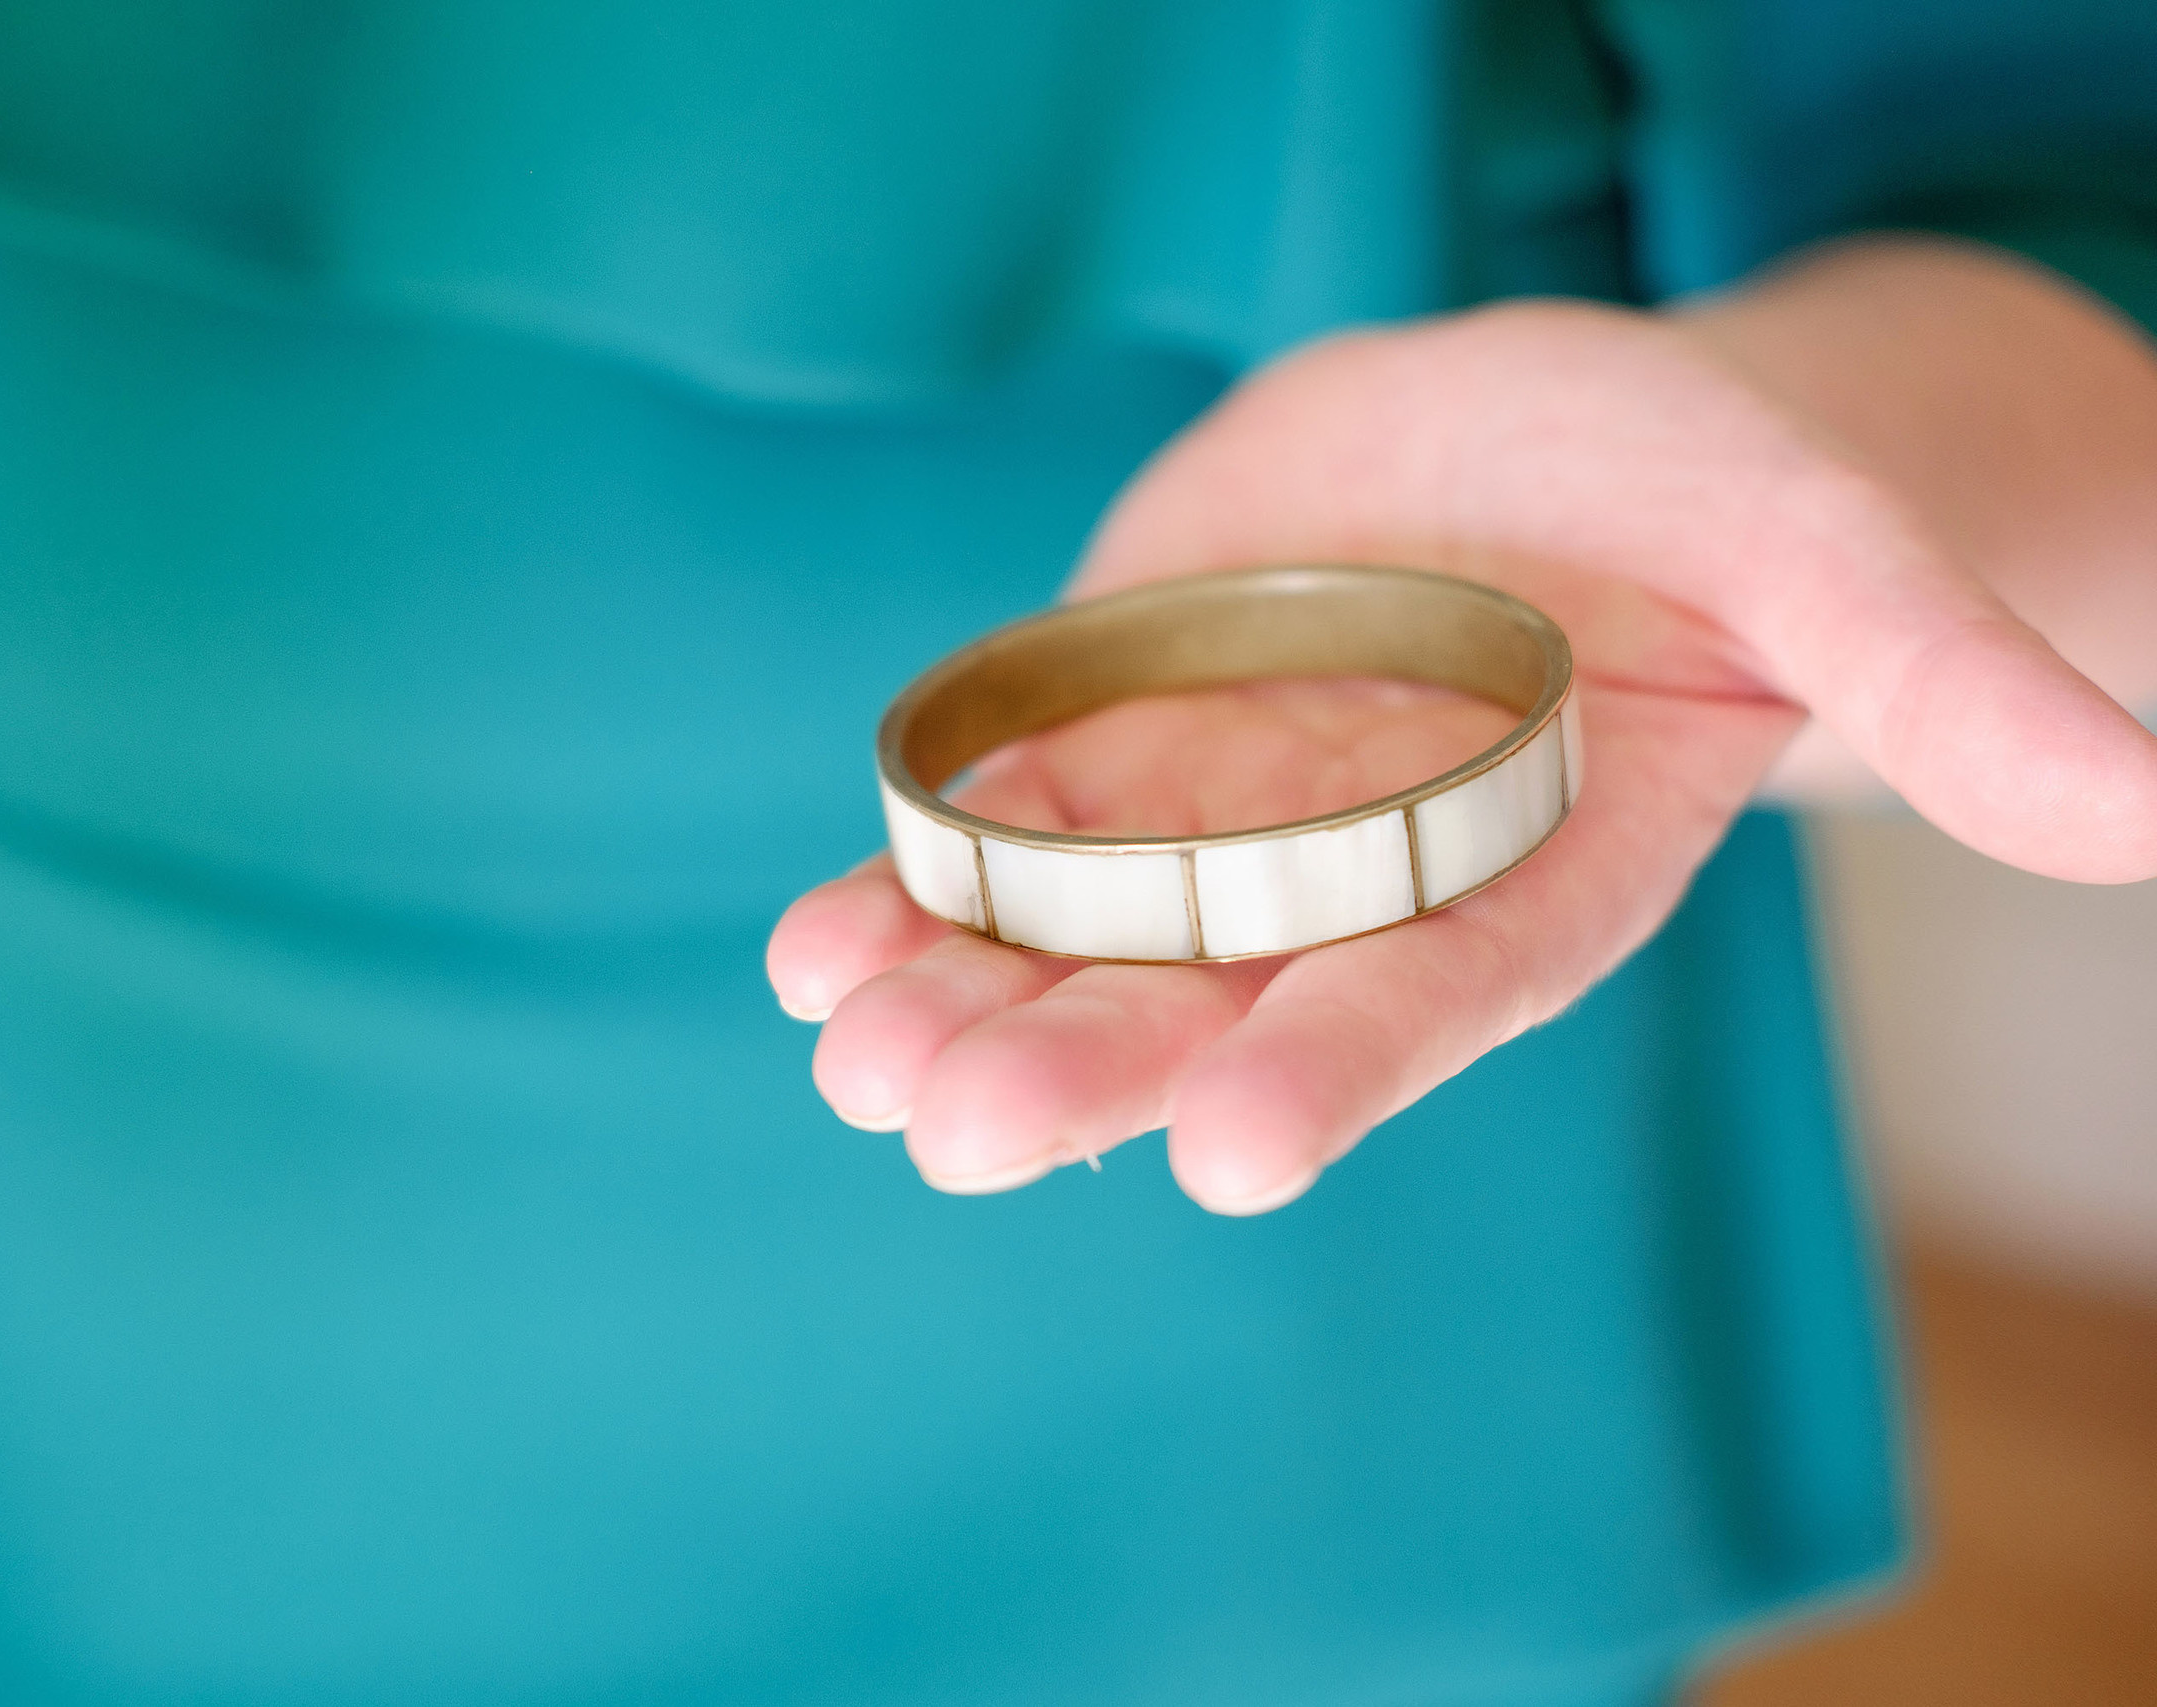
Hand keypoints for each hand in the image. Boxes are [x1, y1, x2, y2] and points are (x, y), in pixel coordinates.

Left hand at [767, 241, 2156, 1214]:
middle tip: (970, 1132)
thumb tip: (2156, 806)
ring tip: (860, 1058)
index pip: (1440, 991)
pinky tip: (810, 953)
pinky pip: (993, 845)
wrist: (1535, 456)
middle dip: (1094, 1068)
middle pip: (1217, 998)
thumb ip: (1945, 674)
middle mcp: (1355, 883)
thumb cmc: (1699, 501)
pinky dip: (896, 897)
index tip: (1239, 1149)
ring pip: (1077, 950)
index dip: (1344, 1063)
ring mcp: (1216, 822)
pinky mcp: (1116, 745)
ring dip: (959, 1006)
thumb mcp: (1825, 551)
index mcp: (1523, 870)